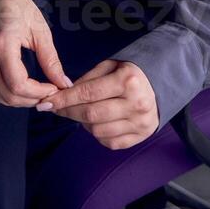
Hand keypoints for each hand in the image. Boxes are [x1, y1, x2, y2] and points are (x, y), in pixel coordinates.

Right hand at [0, 0, 71, 107]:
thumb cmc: (20, 9)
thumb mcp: (40, 31)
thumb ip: (51, 60)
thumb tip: (63, 84)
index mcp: (2, 44)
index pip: (18, 84)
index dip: (38, 93)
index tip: (54, 88)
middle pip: (8, 94)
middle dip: (32, 99)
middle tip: (49, 92)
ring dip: (21, 100)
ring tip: (39, 91)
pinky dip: (9, 95)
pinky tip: (24, 89)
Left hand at [37, 59, 159, 149]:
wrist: (162, 85)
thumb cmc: (131, 73)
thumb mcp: (111, 66)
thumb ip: (88, 79)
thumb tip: (63, 94)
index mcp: (128, 81)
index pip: (88, 93)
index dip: (64, 99)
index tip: (46, 102)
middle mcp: (136, 103)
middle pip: (90, 114)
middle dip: (68, 112)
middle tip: (56, 108)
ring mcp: (140, 123)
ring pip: (97, 131)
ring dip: (83, 123)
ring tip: (83, 112)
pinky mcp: (141, 136)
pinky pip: (109, 142)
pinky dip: (97, 134)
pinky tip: (98, 122)